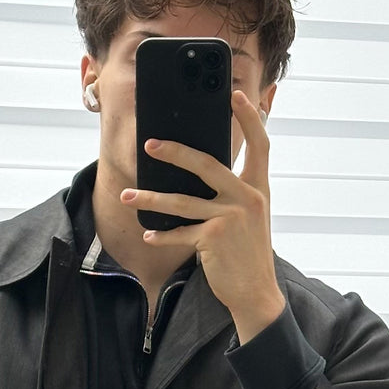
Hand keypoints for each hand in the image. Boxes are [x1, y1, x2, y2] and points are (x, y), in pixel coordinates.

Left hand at [119, 89, 286, 342]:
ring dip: (150, 198)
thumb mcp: (251, 218)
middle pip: (207, 163)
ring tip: (128, 196)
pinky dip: (162, 235)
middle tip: (149, 144)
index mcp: (260, 188)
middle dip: (175, 151)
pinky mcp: (214, 238)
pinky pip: (180, 232)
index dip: (249, 117)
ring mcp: (231, 217)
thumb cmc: (249, 254)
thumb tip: (201, 173)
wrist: (256, 294)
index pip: (260, 144)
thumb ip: (234, 194)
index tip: (236, 95)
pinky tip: (147, 234)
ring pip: (182, 201)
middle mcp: (248, 198)